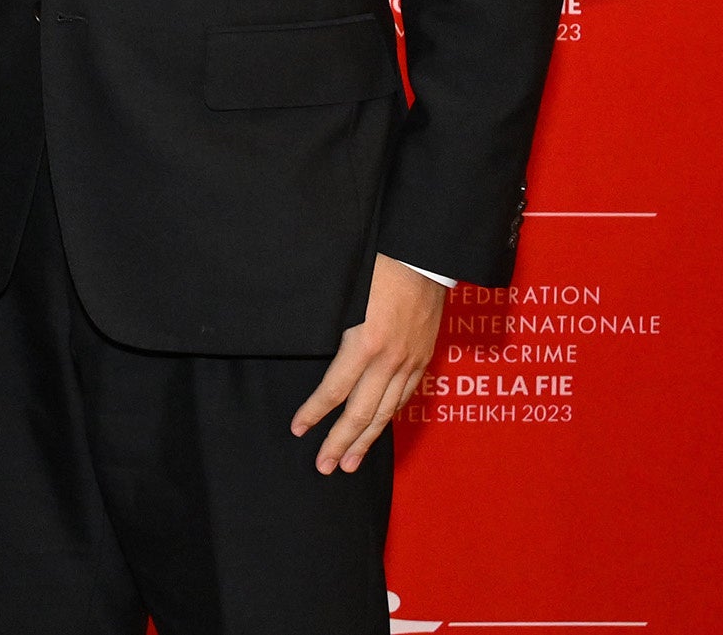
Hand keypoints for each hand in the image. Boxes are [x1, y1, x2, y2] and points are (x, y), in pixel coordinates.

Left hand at [290, 254, 447, 473]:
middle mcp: (390, 360)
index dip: (314, 412)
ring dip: (366, 440)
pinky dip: (389, 416)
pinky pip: (404, 396)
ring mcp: (410, 362)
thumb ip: (333, 328)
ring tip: (349, 462)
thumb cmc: (379, 267)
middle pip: (361, 412)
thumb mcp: (346, 295)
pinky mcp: (423, 359)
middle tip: (324, 467)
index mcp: (365, 342)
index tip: (298, 429)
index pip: (334, 390)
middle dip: (340, 442)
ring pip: (386, 411)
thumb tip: (312, 354)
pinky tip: (377, 429)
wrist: (424, 255)